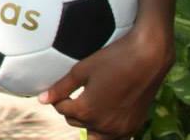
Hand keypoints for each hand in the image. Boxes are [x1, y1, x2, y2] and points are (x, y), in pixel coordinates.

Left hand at [38, 23, 172, 138]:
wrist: (148, 58)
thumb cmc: (113, 60)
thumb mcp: (81, 70)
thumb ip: (60, 88)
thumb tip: (41, 100)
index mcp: (86, 111)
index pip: (61, 109)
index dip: (59, 97)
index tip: (64, 88)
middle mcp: (102, 125)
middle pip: (75, 122)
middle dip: (72, 110)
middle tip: (76, 93)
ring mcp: (120, 129)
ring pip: (94, 136)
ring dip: (88, 123)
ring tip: (90, 106)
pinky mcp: (134, 126)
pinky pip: (115, 138)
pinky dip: (107, 131)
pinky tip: (106, 115)